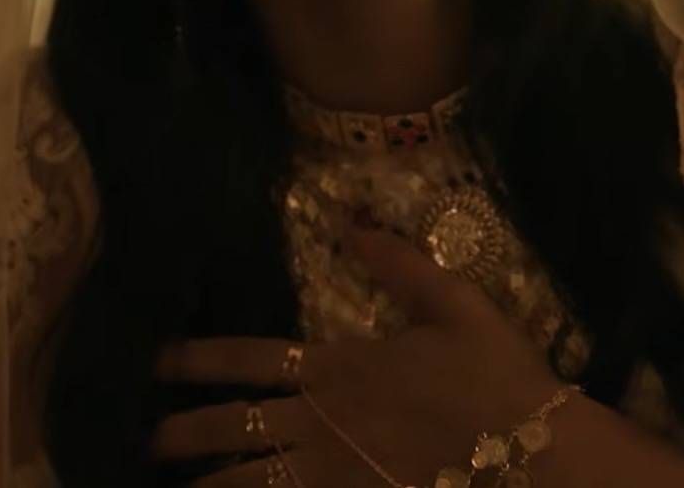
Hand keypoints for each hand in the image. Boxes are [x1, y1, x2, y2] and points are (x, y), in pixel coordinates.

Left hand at [150, 228, 565, 486]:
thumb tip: (350, 222)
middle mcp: (321, 424)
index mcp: (340, 368)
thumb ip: (399, 263)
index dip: (199, 359)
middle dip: (184, 435)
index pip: (251, 359)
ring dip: (207, 486)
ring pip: (247, 485)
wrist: (533, 456)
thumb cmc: (495, 376)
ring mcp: (331, 477)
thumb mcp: (454, 303)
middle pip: (233, 429)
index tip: (159, 361)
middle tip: (151, 442)